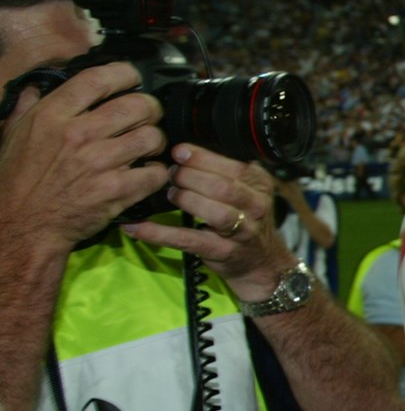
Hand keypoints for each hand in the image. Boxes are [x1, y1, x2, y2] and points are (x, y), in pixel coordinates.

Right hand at [0, 63, 166, 249]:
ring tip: (148, 146)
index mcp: (52, 116)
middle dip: (150, 108)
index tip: (133, 77)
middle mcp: (78, 135)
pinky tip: (147, 172)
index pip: (98, 79)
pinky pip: (155, 172)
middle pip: (137, 105)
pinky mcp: (116, 190)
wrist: (22, 224)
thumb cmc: (17, 180)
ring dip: (156, 140)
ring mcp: (99, 163)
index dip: (124, 73)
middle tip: (149, 115)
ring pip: (152, 137)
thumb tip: (37, 86)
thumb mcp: (11, 134)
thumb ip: (28, 106)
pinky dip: (157, 172)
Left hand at [120, 144, 296, 300]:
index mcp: (260, 184)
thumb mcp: (247, 188)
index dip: (203, 157)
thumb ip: (226, 169)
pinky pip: (188, 240)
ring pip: (214, 212)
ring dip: (185, 199)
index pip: (234, 166)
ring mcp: (242, 231)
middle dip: (190, 176)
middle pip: (222, 186)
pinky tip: (137, 227)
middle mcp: (256, 206)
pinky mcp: (222, 252)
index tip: (178, 151)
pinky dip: (159, 233)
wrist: (261, 260)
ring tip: (169, 194)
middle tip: (171, 173)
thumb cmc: (246, 218)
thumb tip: (186, 150)